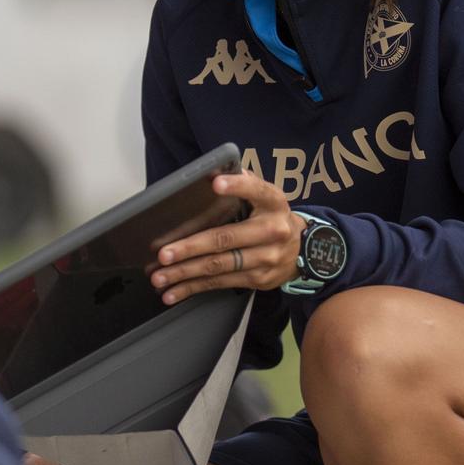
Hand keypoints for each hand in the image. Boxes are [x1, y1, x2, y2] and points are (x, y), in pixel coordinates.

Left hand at [149, 171, 301, 304]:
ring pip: (219, 266)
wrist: (304, 250)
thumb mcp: (266, 197)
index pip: (256, 191)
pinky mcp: (258, 279)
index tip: (216, 183)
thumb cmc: (271, 217)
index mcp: (274, 203)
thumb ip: (245, 185)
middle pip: (226, 239)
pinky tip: (174, 292)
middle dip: (191, 247)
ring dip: (185, 273)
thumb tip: (216, 172)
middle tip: (164, 254)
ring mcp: (266, 258)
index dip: (237, 187)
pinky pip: (220, 283)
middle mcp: (272, 231)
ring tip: (160, 277)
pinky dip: (194, 288)